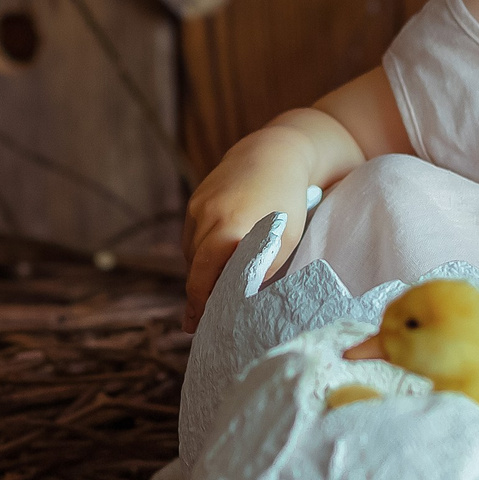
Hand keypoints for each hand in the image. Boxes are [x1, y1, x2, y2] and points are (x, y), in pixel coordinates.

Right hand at [182, 129, 316, 330]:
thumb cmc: (287, 201)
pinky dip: (200, 250)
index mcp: (229, 229)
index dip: (199, 304)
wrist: (275, 153)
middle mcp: (207, 217)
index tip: (196, 326)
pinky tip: (213, 261)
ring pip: (191, 251)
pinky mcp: (196, 198)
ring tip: (210, 291)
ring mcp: (198, 206)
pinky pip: (193, 234)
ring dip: (199, 271)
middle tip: (199, 321)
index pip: (203, 277)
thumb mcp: (284, 241)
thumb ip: (262, 270)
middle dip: (197, 293)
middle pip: (193, 266)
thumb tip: (243, 297)